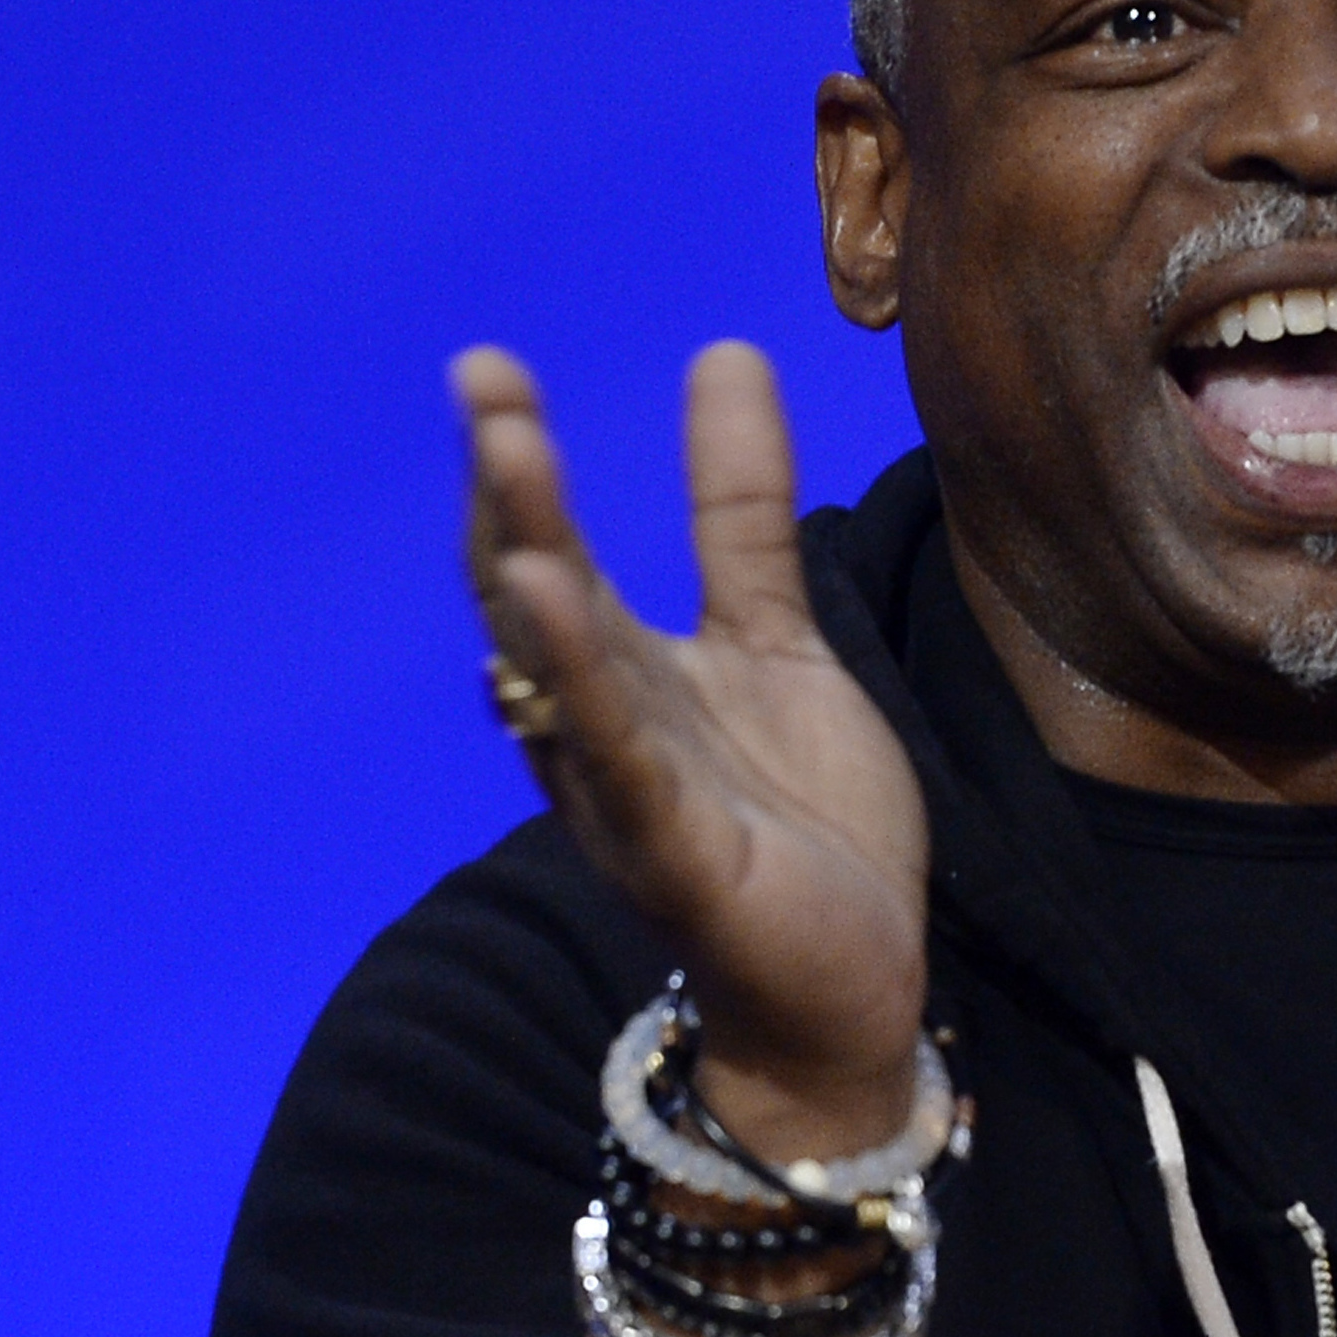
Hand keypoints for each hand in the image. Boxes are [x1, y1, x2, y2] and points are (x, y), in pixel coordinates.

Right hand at [455, 342, 930, 1143]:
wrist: (851, 984)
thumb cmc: (802, 819)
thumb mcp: (778, 639)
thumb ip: (742, 512)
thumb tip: (723, 353)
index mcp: (623, 678)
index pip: (549, 558)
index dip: (518, 470)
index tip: (487, 369)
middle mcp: (603, 730)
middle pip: (537, 600)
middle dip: (511, 495)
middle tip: (484, 383)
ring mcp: (631, 793)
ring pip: (565, 669)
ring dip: (533, 561)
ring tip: (508, 453)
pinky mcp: (678, 856)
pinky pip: (621, 761)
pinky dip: (582, 689)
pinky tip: (551, 611)